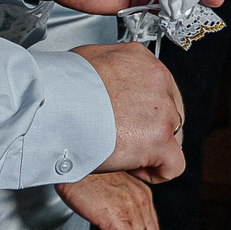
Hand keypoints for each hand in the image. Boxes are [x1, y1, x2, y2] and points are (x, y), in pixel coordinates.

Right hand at [72, 43, 186, 183]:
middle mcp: (157, 79)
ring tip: (124, 153)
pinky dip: (158, 171)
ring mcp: (161, 109)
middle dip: (150, 127)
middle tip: (124, 138)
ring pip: (172, 136)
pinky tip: (137, 170)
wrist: (57, 104)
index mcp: (140, 58)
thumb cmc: (61, 86)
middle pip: (170, 110)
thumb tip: (101, 77)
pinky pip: (173, 164)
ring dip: (151, 148)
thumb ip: (106, 70)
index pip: (158, 86)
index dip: (143, 109)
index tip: (128, 119)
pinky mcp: (160, 138)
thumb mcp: (87, 60)